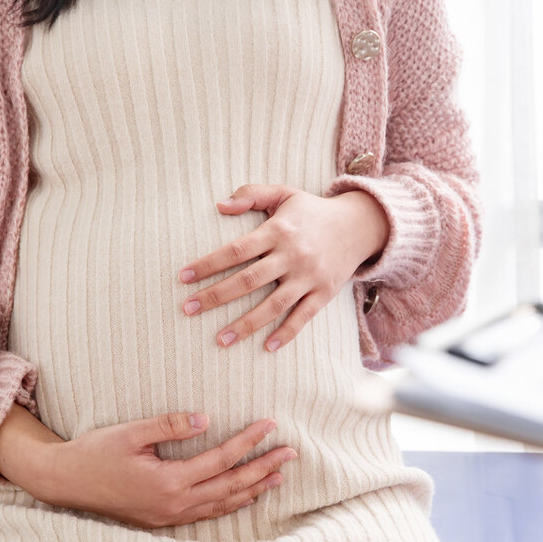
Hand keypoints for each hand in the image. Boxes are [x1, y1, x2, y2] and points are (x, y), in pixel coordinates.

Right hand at [35, 412, 295, 528]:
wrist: (64, 482)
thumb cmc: (95, 452)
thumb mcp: (130, 432)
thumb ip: (168, 425)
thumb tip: (205, 418)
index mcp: (168, 481)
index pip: (221, 459)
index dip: (249, 442)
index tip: (271, 425)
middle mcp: (173, 504)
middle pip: (230, 486)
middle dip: (263, 468)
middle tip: (291, 453)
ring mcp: (169, 515)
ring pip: (221, 504)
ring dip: (252, 489)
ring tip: (278, 477)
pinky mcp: (162, 519)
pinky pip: (206, 514)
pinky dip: (229, 505)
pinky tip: (243, 496)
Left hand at [178, 184, 389, 350]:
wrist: (360, 225)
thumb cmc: (312, 211)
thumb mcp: (284, 194)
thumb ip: (252, 194)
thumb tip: (219, 205)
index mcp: (279, 230)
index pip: (236, 250)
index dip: (208, 264)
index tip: (183, 277)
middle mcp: (292, 255)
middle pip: (248, 280)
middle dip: (215, 296)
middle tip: (187, 309)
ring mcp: (309, 276)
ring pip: (273, 305)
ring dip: (245, 324)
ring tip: (219, 340)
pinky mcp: (324, 292)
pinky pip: (303, 316)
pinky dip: (286, 333)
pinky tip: (266, 347)